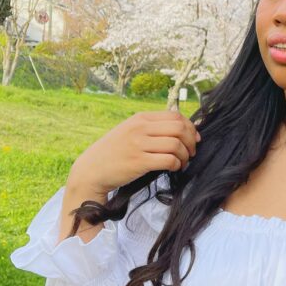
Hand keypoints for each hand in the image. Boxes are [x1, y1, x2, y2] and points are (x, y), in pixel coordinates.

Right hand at [69, 109, 201, 194]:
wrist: (91, 170)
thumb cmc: (113, 152)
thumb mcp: (130, 131)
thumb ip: (151, 127)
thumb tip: (181, 129)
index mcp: (140, 118)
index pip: (175, 115)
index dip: (190, 127)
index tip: (194, 138)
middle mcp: (140, 128)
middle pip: (179, 128)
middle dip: (191, 141)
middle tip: (191, 152)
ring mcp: (139, 144)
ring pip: (176, 144)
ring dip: (185, 155)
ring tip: (183, 162)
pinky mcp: (139, 162)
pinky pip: (168, 160)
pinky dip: (177, 165)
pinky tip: (174, 168)